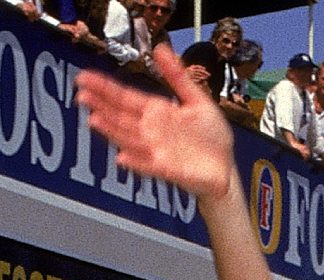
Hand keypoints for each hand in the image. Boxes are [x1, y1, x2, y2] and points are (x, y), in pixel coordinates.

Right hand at [76, 44, 234, 203]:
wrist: (225, 168)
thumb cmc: (212, 137)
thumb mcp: (197, 100)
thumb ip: (178, 77)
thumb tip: (161, 49)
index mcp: (156, 112)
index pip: (125, 97)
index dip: (105, 87)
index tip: (84, 78)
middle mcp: (151, 131)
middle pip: (120, 117)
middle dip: (101, 106)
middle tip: (81, 95)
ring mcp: (157, 151)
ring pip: (129, 139)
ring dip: (112, 131)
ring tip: (94, 120)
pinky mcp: (168, 169)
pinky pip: (149, 165)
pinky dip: (137, 162)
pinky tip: (122, 157)